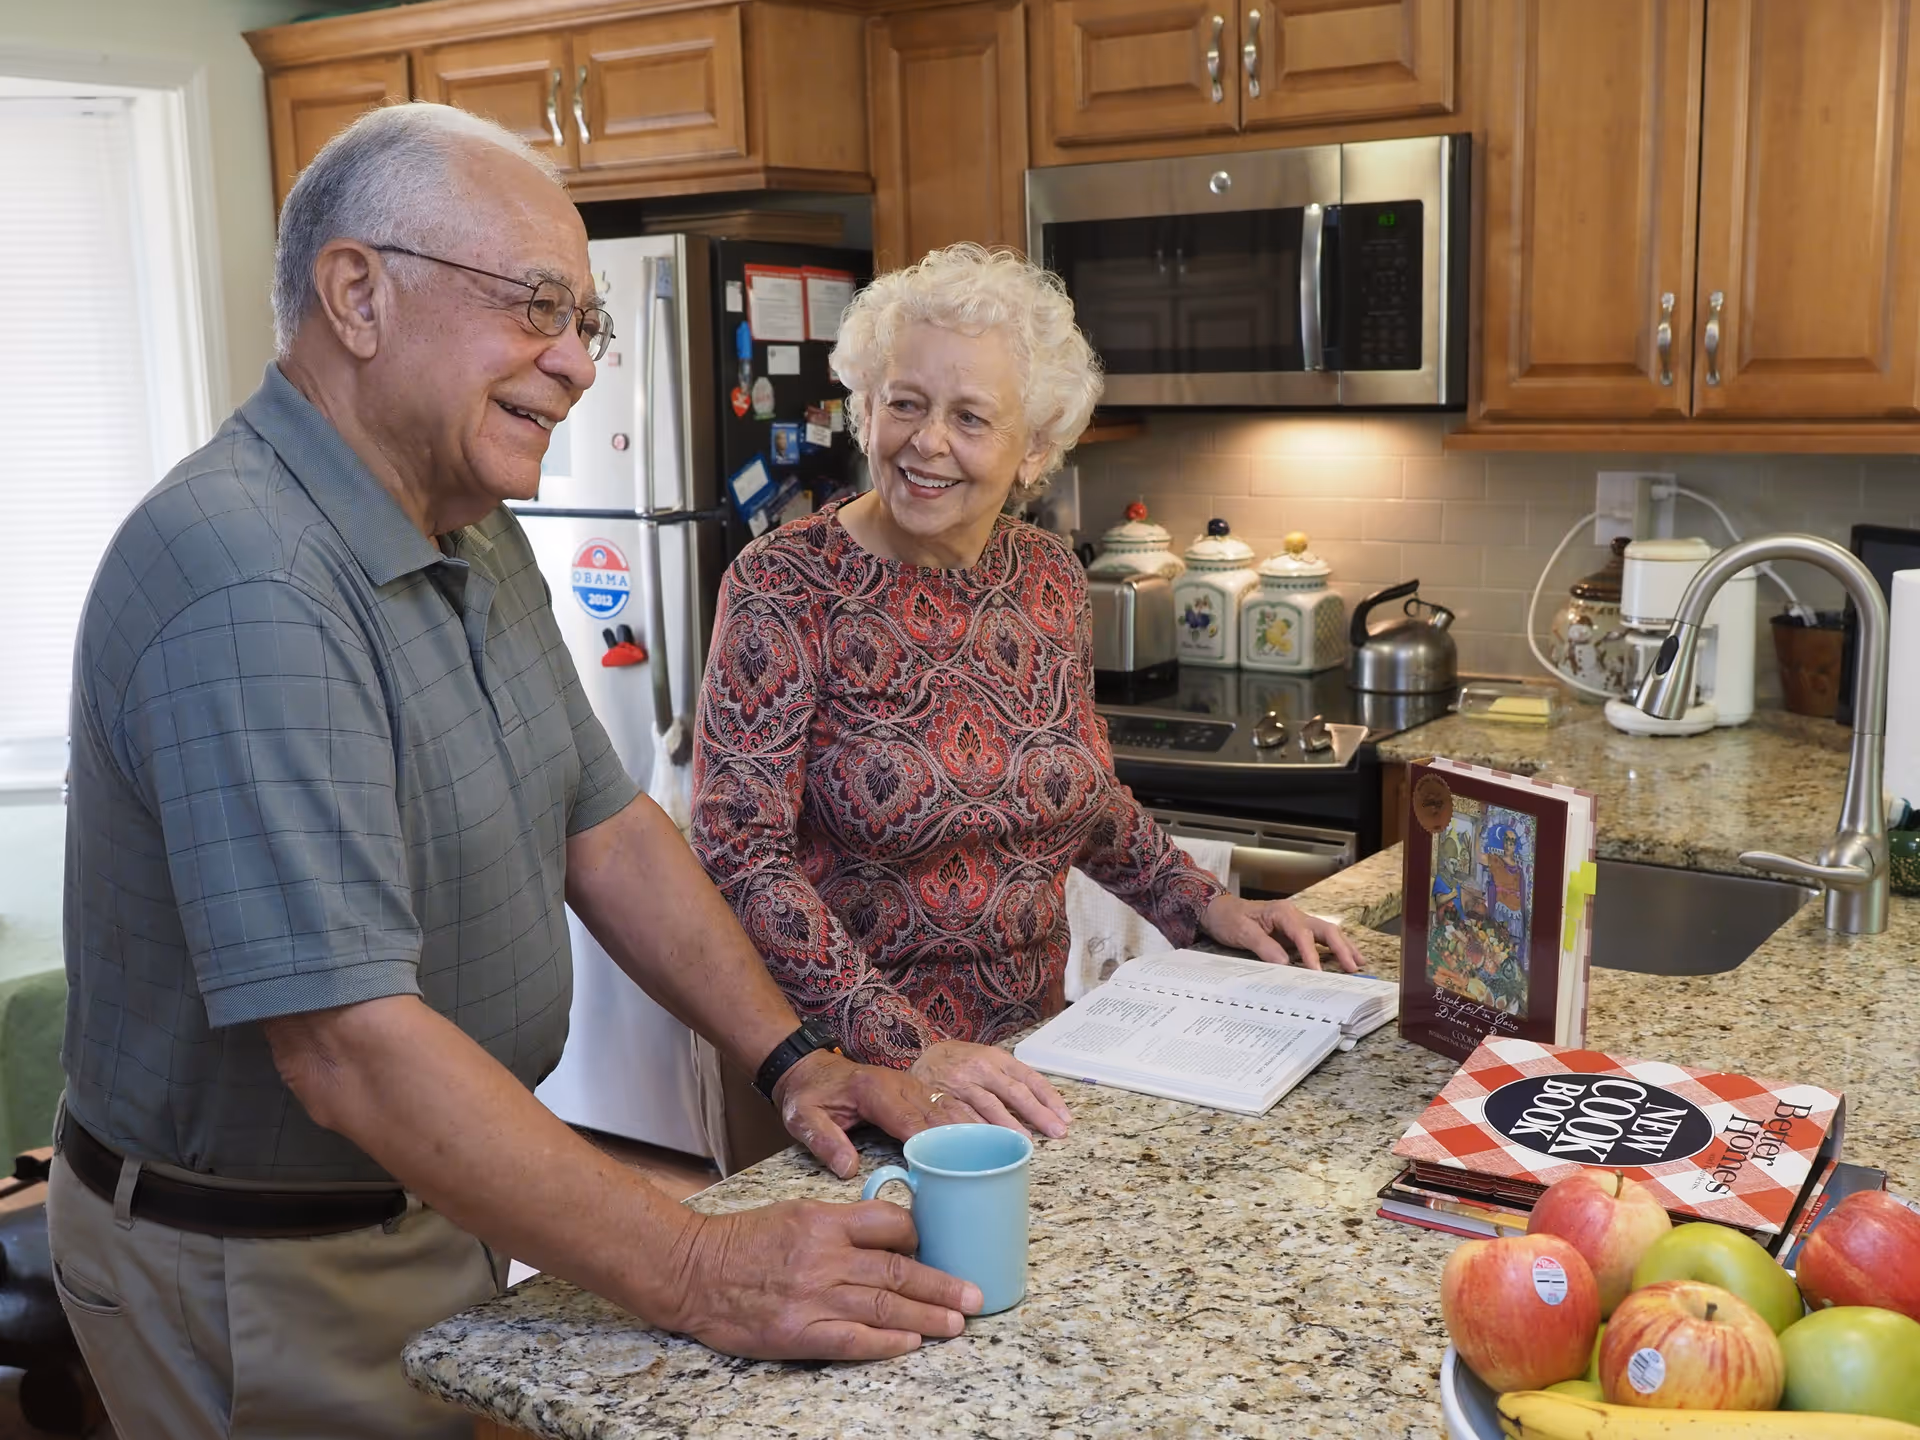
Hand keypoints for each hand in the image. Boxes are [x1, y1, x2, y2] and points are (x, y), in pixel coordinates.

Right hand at [662, 1199, 979, 1359]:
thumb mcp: (792, 1214)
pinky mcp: (798, 1331)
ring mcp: (813, 1296)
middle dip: (941, 1283)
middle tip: (974, 1295)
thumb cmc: (740, 1241)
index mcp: (823, 1220)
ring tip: (958, 1323)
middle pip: (897, 1268)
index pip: (888, 1223)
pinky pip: (854, 1338)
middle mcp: (824, 1255)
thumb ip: (837, 1225)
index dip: (918, 1237)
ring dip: (927, 1315)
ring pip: (884, 1304)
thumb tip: (884, 1235)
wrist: (691, 1271)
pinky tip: (912, 1343)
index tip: (934, 1248)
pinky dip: (886, 1340)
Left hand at [772, 1051, 980, 1178]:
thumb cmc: (808, 1096)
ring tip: (993, 1150)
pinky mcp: (914, 1090)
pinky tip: (981, 1136)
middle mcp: (897, 1083)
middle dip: (959, 1136)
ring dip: (969, 1126)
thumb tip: (848, 1168)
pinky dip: (965, 1119)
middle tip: (981, 1163)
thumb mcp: (802, 1118)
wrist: (809, 1069)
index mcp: (871, 1089)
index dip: (928, 1139)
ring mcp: (909, 1084)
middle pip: (934, 1110)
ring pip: (946, 1105)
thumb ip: (823, 1141)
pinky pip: (944, 1103)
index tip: (946, 1162)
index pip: (906, 1117)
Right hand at [908, 1040, 1070, 1138]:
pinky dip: (980, 1129)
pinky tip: (992, 1141)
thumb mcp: (988, 1059)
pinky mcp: (945, 1097)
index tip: (1064, 1116)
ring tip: (1028, 1141)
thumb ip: (1009, 1079)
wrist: (923, 1054)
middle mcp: (983, 1068)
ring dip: (1011, 1125)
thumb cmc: (962, 1061)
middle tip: (1056, 1131)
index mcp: (998, 1058)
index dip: (1049, 1098)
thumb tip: (1039, 1105)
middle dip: (1038, 1114)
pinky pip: (965, 1116)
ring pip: (991, 1105)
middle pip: (1015, 1092)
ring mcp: (963, 1083)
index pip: (1030, 1078)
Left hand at [1200, 894, 1362, 972]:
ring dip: (1343, 947)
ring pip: (1326, 934)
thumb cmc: (1228, 918)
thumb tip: (1285, 963)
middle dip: (1341, 948)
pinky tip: (1343, 959)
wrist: (1217, 910)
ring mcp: (1295, 924)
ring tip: (1358, 964)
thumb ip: (1263, 946)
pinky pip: (1317, 941)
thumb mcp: (1241, 931)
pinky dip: (1332, 950)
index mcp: (1282, 912)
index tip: (1317, 972)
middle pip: (1324, 930)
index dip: (1311, 954)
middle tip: (1353, 967)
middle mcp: (1294, 915)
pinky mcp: (1293, 933)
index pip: (1303, 934)